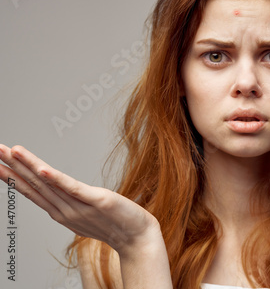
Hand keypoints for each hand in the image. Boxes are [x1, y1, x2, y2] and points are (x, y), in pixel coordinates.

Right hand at [0, 144, 160, 254]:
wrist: (138, 238)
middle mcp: (65, 211)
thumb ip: (69, 201)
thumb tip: (57, 190)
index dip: (12, 177)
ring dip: (28, 167)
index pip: (31, 191)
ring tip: (12, 151)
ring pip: (48, 184)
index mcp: (61, 212)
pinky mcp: (97, 201)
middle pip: (34, 186)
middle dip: (12, 168)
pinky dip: (56, 179)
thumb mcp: (85, 212)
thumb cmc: (114, 223)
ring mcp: (79, 207)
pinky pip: (73, 189)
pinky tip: (42, 169)